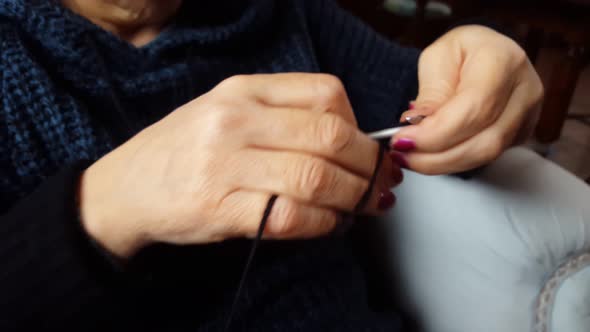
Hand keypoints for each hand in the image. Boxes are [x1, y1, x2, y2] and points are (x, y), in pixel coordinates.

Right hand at [79, 74, 401, 257]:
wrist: (124, 189)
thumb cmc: (182, 151)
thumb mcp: (226, 112)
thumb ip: (281, 117)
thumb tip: (350, 140)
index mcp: (242, 90)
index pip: (325, 92)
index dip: (360, 123)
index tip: (367, 148)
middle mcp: (235, 120)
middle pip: (330, 134)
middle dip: (368, 165)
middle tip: (381, 183)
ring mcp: (225, 163)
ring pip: (316, 176)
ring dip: (353, 198)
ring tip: (362, 207)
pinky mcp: (219, 208)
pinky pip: (291, 215)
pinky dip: (323, 224)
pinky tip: (329, 225)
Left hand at [391, 25, 543, 174]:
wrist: (485, 54)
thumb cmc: (460, 52)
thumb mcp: (436, 59)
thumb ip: (431, 93)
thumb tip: (418, 126)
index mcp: (503, 60)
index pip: (473, 109)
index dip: (436, 133)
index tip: (403, 140)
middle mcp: (525, 90)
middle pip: (483, 140)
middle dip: (436, 156)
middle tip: (402, 155)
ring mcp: (528, 115)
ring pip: (486, 155)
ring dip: (442, 163)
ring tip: (411, 158)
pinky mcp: (521, 135)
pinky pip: (486, 158)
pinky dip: (453, 161)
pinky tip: (430, 157)